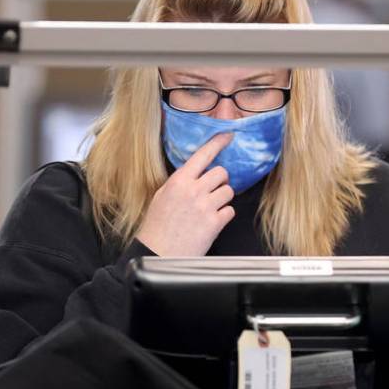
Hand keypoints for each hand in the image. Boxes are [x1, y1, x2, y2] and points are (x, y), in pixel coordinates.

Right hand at [136, 132, 235, 256]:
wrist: (158, 254)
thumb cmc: (157, 227)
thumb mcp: (162, 197)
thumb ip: (180, 183)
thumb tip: (195, 174)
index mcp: (179, 181)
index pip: (203, 155)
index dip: (218, 143)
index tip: (228, 135)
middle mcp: (193, 190)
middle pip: (221, 172)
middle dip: (220, 181)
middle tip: (212, 191)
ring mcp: (205, 206)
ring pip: (229, 191)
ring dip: (223, 199)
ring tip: (210, 209)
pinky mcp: (215, 223)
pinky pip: (230, 211)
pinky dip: (224, 216)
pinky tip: (212, 222)